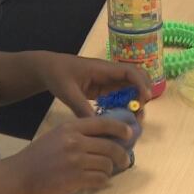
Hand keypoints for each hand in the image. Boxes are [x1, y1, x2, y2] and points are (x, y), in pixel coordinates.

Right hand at [9, 117, 133, 193]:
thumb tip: (110, 136)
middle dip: (122, 155)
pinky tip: (95, 181)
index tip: (130, 134)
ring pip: (107, 164)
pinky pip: (101, 179)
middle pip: (111, 146)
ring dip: (109, 170)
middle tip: (124, 161)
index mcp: (71, 128)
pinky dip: (102, 181)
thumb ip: (81, 133)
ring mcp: (76, 161)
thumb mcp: (59, 135)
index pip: (104, 123)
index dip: (121, 128)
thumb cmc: (41, 155)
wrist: (21, 175)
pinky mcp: (76, 178)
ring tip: (102, 172)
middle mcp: (75, 142)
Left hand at [35, 52, 151, 118]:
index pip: (129, 72)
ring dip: (136, 101)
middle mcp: (110, 74)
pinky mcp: (105, 90)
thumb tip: (97, 125)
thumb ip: (81, 108)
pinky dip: (126, 106)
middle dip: (143, 93)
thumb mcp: (68, 92)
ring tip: (133, 119)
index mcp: (103, 69)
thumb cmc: (57, 75)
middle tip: (139, 112)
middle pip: (137, 78)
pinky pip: (121, 96)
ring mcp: (108, 81)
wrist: (48, 69)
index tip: (146, 99)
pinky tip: (123, 119)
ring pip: (131, 88)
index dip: (141, 84)